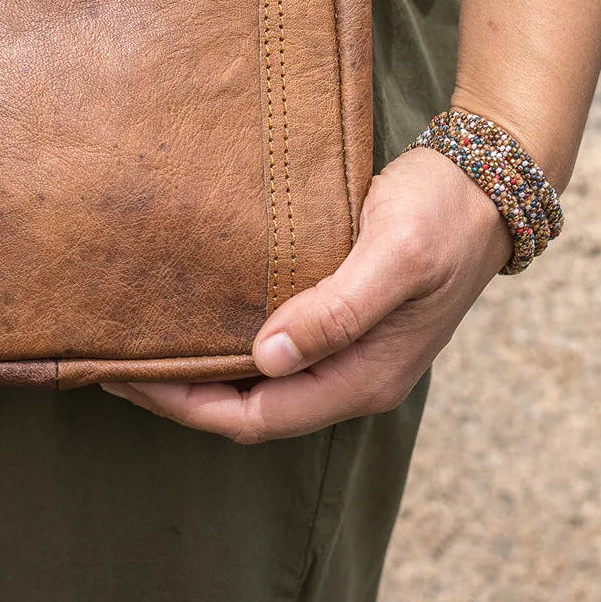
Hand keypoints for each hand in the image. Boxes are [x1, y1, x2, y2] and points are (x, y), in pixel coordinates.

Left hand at [102, 147, 512, 442]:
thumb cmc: (442, 215)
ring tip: (142, 337)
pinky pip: (273, 345)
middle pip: (250, 407)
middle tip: (115, 357)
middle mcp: (350, 375)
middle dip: (181, 393)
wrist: (485, 183)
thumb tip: (266, 355)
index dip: (188, 404)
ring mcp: (346, 349)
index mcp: (363, 377)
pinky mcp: (339, 317)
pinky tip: (194, 309)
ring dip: (201, 367)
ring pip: (258, 380)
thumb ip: (337, 310)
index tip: (129, 374)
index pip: (257, 418)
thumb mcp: (394, 256)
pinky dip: (227, 336)